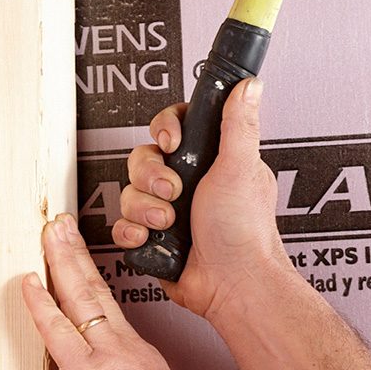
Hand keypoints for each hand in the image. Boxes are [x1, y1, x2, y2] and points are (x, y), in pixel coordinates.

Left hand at [22, 214, 208, 369]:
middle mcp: (122, 344)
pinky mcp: (84, 369)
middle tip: (63, 226)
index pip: (108, 309)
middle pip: (94, 287)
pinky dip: (40, 303)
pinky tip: (29, 282)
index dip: (92, 281)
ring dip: (61, 259)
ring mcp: (103, 352)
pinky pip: (56, 327)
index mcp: (138, 355)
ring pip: (78, 294)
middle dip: (76, 253)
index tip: (82, 262)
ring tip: (50, 233)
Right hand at [112, 79, 289, 321]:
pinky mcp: (152, 237)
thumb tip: (249, 85)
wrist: (233, 285)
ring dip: (145, 208)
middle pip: (142, 158)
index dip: (164, 131)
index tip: (171, 143)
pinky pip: (122, 225)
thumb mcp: (241, 167)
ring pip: (129, 192)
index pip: (172, 127)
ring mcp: (167, 210)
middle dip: (151, 175)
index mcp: (208, 160)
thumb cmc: (244, 231)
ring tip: (169, 221)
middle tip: (174, 191)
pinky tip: (152, 238)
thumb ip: (238, 123)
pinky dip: (132, 232)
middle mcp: (186, 183)